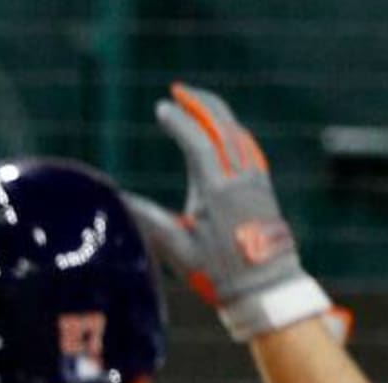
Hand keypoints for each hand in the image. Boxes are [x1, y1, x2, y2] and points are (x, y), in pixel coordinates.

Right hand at [123, 82, 337, 341]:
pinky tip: (225, 131)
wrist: (268, 288)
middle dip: (200, 103)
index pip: (198, 142)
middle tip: (179, 90)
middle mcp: (240, 178)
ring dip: (217, 114)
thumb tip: (119, 200)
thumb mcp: (178, 250)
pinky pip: (249, 148)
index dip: (180, 121)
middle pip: (223, 126)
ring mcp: (255, 181)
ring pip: (238, 134)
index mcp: (217, 190)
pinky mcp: (263, 188)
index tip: (161, 108)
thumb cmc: (220, 274)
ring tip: (197, 104)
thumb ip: (150, 220)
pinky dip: (233, 132)